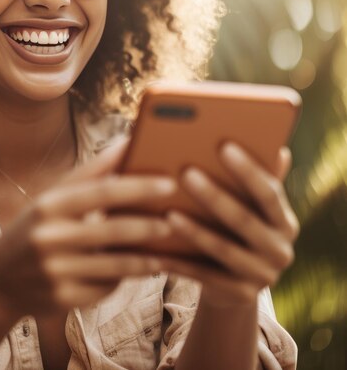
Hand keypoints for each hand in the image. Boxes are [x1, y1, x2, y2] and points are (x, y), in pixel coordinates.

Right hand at [0, 137, 173, 320]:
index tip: (168, 183)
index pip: (102, 192)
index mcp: (48, 206)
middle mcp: (50, 237)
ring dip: (145, 258)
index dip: (138, 187)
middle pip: (113, 230)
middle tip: (173, 221)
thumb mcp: (51, 198)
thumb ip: (89, 174)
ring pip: (115, 265)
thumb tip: (126, 143)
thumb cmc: (34, 228)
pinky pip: (104, 288)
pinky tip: (131, 272)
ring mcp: (56, 271)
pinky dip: (120, 279)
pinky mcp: (63, 300)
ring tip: (161, 251)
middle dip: (148, 226)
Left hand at [160, 142, 299, 306]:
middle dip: (214, 196)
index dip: (248, 170)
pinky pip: (205, 276)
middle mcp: (280, 249)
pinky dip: (180, 261)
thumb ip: (254, 176)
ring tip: (168, 212)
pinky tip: (157, 249)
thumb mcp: (247, 205)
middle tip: (186, 172)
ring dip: (195, 230)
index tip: (223, 145)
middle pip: (245, 220)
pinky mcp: (240, 295)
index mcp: (283, 220)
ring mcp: (262, 275)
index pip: (269, 192)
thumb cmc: (234, 227)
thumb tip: (272, 144)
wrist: (233, 283)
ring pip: (224, 249)